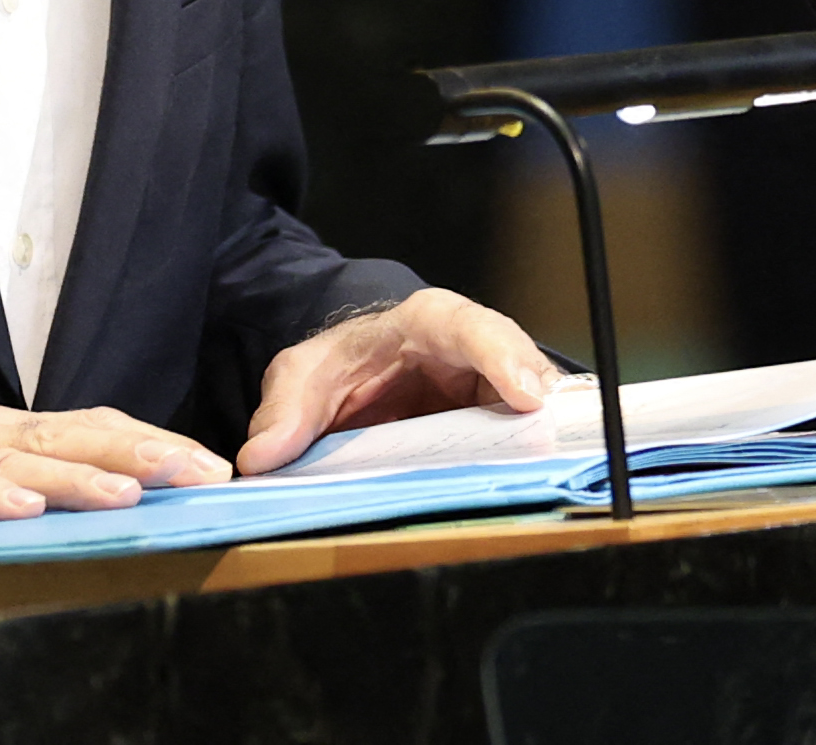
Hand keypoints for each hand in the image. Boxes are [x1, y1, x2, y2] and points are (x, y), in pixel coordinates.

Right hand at [0, 400, 230, 539]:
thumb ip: (20, 481)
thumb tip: (100, 504)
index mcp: (2, 431)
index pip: (90, 428)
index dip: (150, 441)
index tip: (211, 465)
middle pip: (72, 437)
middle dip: (141, 452)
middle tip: (202, 471)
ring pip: (18, 459)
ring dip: (79, 476)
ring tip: (133, 492)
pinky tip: (22, 510)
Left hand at [236, 288, 558, 475]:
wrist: (352, 377)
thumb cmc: (339, 365)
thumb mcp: (303, 377)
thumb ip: (284, 412)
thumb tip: (260, 458)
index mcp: (428, 324)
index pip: (470, 327)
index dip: (503, 357)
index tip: (527, 395)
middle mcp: (472, 355)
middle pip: (523, 373)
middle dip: (545, 410)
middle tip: (555, 449)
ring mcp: (490, 394)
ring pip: (534, 414)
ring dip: (544, 444)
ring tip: (553, 475)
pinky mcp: (495, 428)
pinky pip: (522, 445)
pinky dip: (530, 465)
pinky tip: (534, 491)